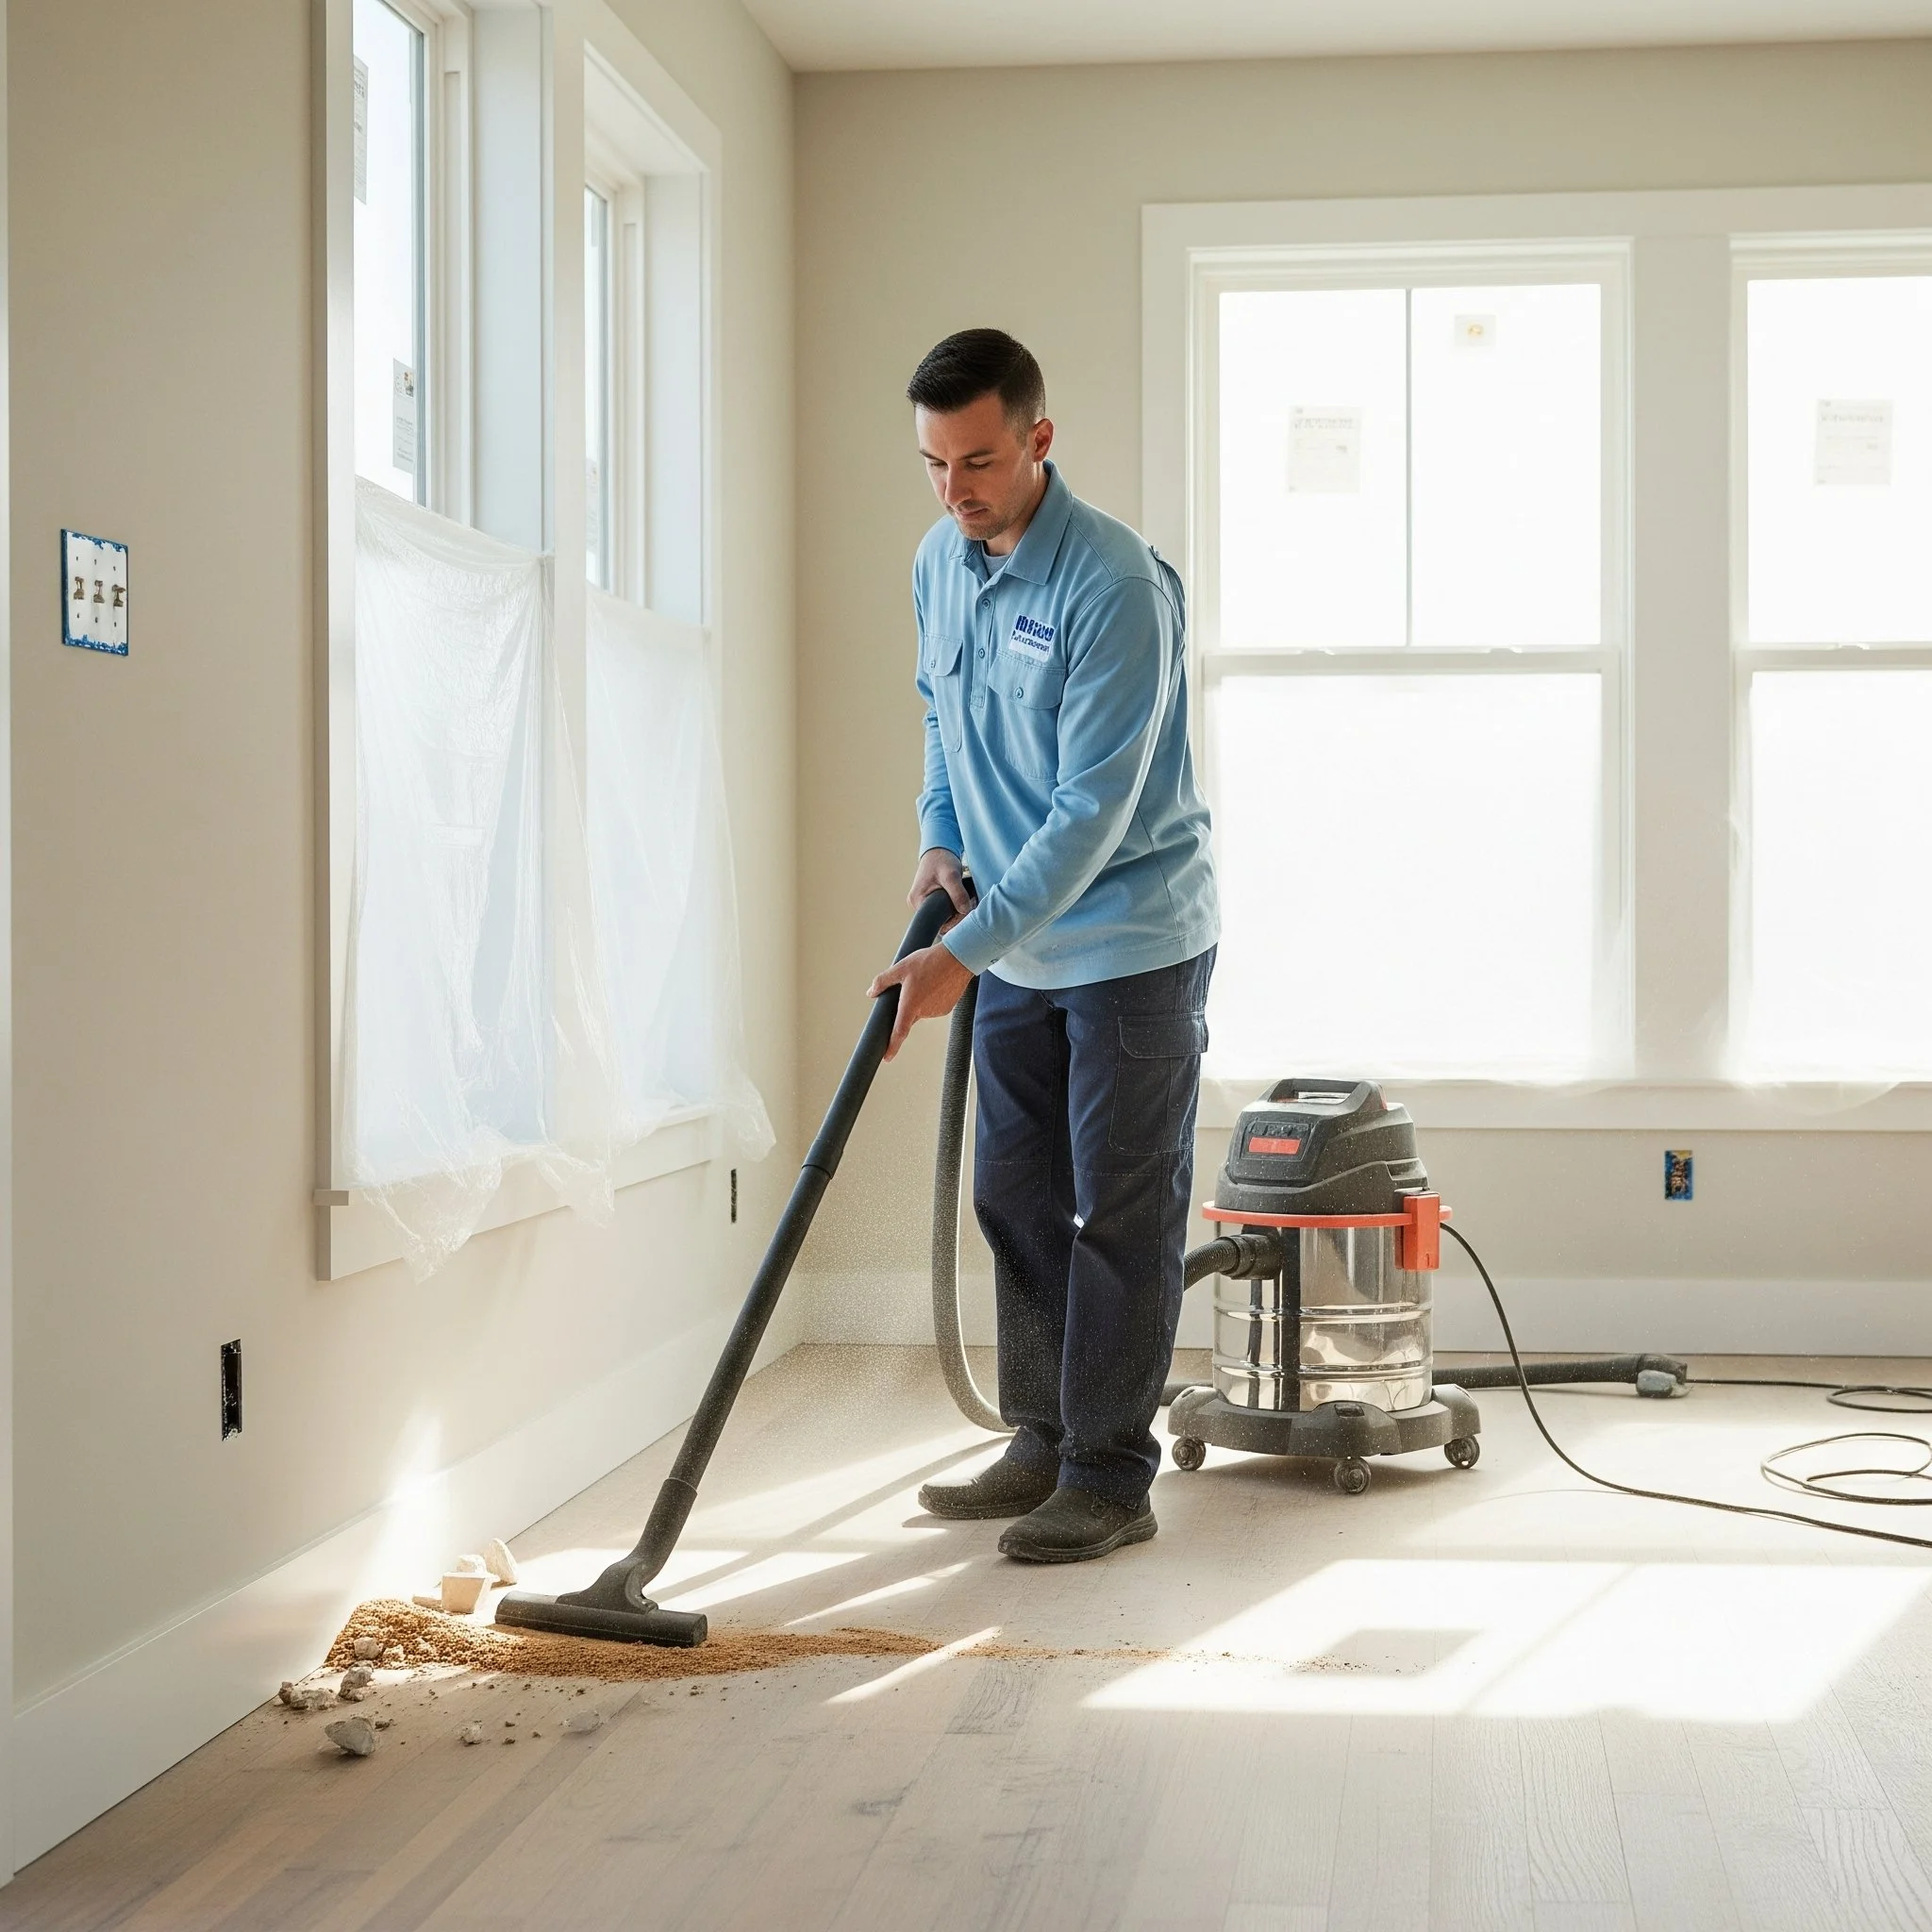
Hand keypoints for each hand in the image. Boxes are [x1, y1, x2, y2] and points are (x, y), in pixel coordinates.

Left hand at [868, 942, 972, 1061]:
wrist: (958, 958)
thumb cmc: (930, 961)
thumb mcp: (901, 967)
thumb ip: (883, 981)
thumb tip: (871, 992)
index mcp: (911, 1004)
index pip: (899, 1031)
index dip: (892, 1046)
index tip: (887, 1057)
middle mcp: (925, 1012)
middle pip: (910, 1015)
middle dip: (907, 1005)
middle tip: (913, 985)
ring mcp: (937, 1012)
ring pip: (922, 1011)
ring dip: (920, 1001)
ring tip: (927, 980)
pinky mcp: (947, 1009)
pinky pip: (933, 1008)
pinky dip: (931, 999)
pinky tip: (936, 983)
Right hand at [908, 847, 971, 925]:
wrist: (939, 850)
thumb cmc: (941, 860)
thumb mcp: (951, 875)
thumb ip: (958, 893)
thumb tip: (964, 911)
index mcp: (916, 900)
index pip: (934, 922)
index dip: (951, 921)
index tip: (965, 913)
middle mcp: (916, 904)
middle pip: (939, 921)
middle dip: (956, 916)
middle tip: (969, 904)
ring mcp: (922, 903)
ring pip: (942, 916)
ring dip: (956, 912)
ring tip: (966, 901)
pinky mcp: (930, 901)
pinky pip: (943, 910)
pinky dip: (954, 907)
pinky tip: (962, 900)